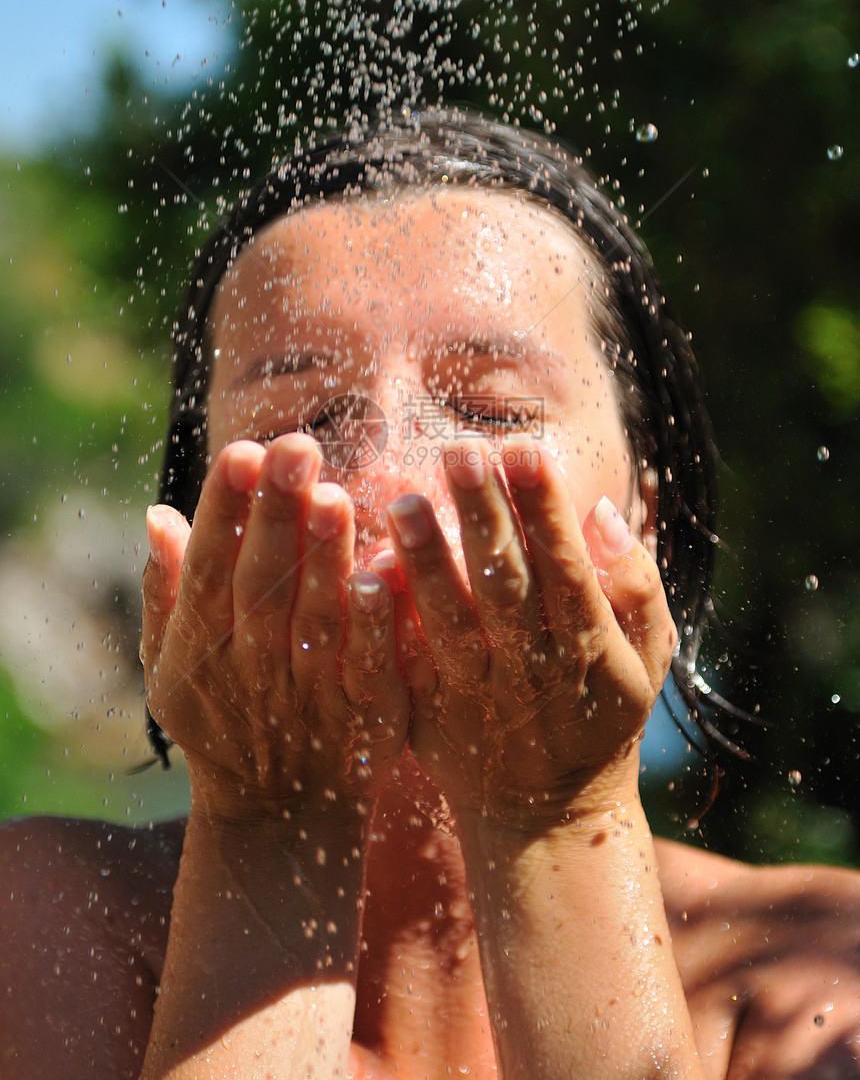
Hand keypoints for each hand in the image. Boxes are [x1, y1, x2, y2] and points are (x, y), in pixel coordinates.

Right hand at [140, 434, 408, 824]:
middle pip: (262, 582)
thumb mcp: (175, 663)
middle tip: (296, 448)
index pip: (210, 566)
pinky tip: (386, 574)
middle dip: (277, 514)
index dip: (224, 511)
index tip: (241, 451)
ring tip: (336, 496)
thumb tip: (156, 513)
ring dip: (325, 558)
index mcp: (201, 645)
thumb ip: (168, 589)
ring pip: (316, 617)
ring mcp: (307, 692)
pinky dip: (376, 625)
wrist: (281, 813)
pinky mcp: (364, 714)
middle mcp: (249, 666)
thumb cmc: (225, 717)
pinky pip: (369, 665)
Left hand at [382, 434, 676, 827]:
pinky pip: (407, 664)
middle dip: (484, 517)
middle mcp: (533, 667)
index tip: (522, 449)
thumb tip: (601, 510)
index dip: (545, 509)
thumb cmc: (601, 716)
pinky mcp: (430, 712)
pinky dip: (388, 624)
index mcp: (589, 644)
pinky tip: (363, 575)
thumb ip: (635, 583)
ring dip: (427, 562)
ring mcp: (478, 692)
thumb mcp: (645, 656)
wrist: (548, 815)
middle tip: (460, 451)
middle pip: (506, 584)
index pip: (567, 565)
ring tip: (406, 502)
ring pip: (450, 621)